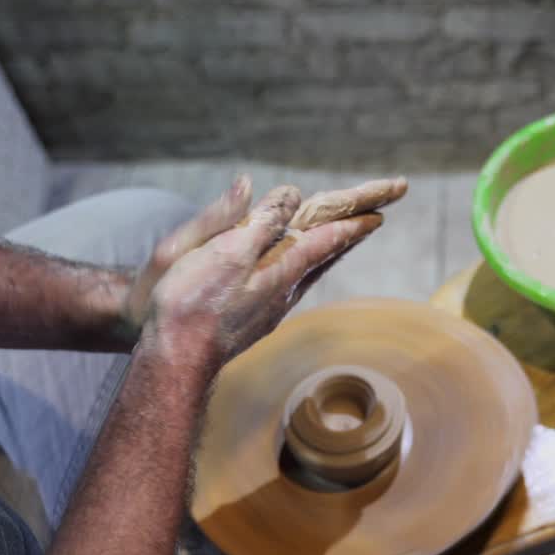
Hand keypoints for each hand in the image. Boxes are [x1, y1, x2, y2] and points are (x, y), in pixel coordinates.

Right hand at [137, 175, 406, 365]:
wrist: (174, 359)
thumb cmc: (190, 304)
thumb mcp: (224, 254)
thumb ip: (260, 224)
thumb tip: (290, 195)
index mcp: (280, 268)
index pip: (327, 237)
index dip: (352, 221)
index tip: (380, 211)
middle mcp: (284, 288)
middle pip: (327, 251)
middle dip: (352, 231)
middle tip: (379, 216)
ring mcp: (271, 304)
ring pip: (312, 267)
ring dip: (335, 247)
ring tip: (353, 234)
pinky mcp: (255, 315)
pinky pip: (293, 279)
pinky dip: (310, 262)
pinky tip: (307, 265)